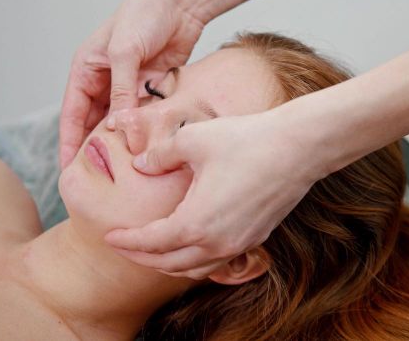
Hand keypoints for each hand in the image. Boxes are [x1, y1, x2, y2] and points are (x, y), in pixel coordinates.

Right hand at [59, 0, 204, 168]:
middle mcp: (106, 79)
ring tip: (125, 169)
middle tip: (98, 177)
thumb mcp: (125, 52)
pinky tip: (149, 149)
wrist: (183, 1)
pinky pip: (146, 115)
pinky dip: (146, 130)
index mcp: (87, 68)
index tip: (68, 170)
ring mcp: (131, 85)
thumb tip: (118, 128)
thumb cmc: (145, 15)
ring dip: (124, 140)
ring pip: (122, 121)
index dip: (70, 141)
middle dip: (97, 147)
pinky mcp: (154, 87)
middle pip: (96, 121)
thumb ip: (121, 90)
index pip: (73, 112)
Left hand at [104, 110, 320, 278]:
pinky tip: (190, 244)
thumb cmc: (246, 140)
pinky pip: (216, 261)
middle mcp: (217, 243)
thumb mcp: (192, 140)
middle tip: (123, 246)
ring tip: (152, 250)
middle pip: (169, 264)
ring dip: (169, 263)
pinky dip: (195, 259)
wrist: (298, 147)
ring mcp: (239, 244)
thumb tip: (141, 165)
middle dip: (142, 257)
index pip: (151, 242)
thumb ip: (160, 155)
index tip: (109, 236)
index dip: (127, 241)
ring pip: (194, 269)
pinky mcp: (255, 239)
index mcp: (196, 223)